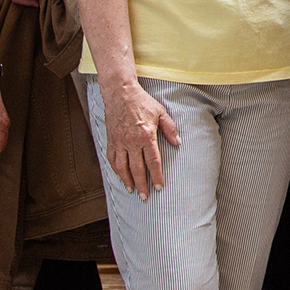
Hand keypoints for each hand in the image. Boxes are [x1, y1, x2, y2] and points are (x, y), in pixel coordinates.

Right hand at [100, 78, 179, 199]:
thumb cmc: (142, 102)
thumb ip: (170, 129)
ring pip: (122, 167)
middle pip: (137, 169)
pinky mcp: (111, 140)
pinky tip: (120, 177)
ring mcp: (119, 141)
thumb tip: (178, 142)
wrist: (120, 93)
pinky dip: (116, 170)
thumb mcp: (160, 112)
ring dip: (127, 181)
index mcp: (146, 135)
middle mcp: (131, 141)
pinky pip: (112, 159)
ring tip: (132, 190)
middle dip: (141, 185)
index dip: (156, 176)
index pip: (152, 161)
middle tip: (144, 197)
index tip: (159, 187)